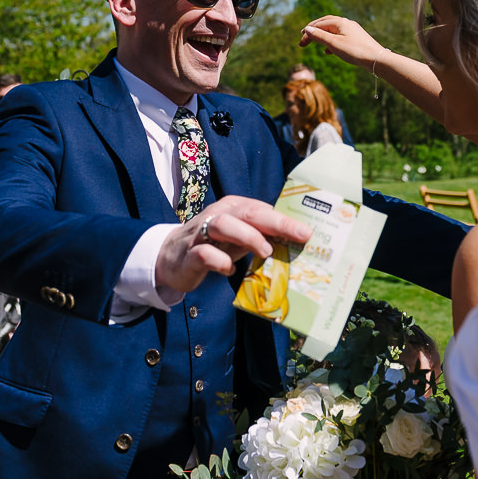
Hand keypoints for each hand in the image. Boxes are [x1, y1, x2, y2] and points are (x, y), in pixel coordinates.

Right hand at [154, 195, 310, 292]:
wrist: (170, 257)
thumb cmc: (213, 246)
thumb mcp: (239, 239)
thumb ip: (263, 238)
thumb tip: (296, 246)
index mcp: (233, 208)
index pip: (261, 209)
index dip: (285, 219)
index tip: (307, 232)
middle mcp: (218, 215)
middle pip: (247, 212)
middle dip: (275, 222)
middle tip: (299, 235)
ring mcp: (201, 233)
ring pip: (223, 225)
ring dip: (248, 236)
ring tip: (266, 251)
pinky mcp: (189, 254)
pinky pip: (204, 254)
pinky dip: (219, 261)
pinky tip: (230, 270)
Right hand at [299, 15, 387, 67]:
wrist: (376, 59)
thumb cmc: (355, 51)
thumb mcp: (333, 44)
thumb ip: (319, 36)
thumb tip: (307, 29)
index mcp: (340, 22)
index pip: (319, 24)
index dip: (308, 32)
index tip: (300, 42)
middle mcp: (346, 23)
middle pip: (325, 24)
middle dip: (313, 31)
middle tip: (303, 39)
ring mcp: (352, 31)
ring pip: (332, 31)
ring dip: (321, 36)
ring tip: (313, 43)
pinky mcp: (356, 39)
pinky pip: (339, 37)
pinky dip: (330, 42)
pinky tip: (327, 51)